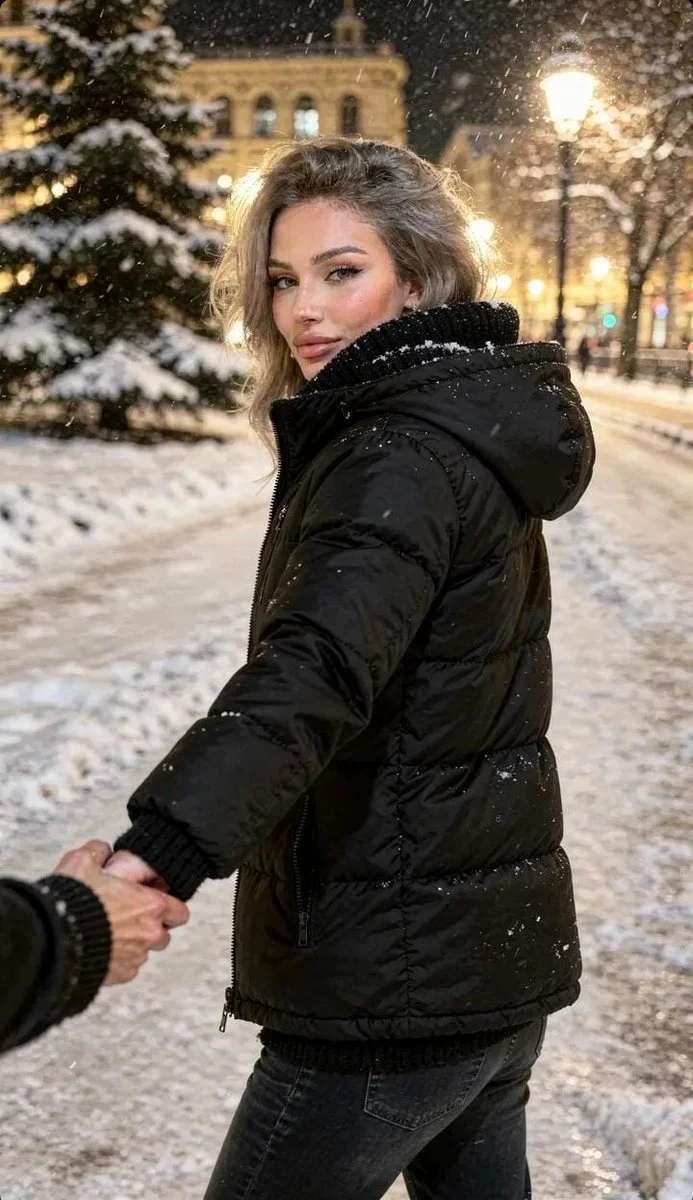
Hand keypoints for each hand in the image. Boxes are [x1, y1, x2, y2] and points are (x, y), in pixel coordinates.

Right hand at [54, 840, 189, 984]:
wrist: (54, 939)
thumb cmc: (74, 900)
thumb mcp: (83, 862)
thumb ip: (98, 852)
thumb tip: (102, 851)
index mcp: (151, 904)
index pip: (180, 911)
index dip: (170, 907)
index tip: (155, 903)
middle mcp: (150, 933)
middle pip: (164, 934)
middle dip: (151, 927)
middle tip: (130, 918)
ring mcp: (136, 957)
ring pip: (143, 952)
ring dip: (132, 944)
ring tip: (110, 933)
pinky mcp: (120, 975)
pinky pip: (126, 968)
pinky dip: (117, 960)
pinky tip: (101, 949)